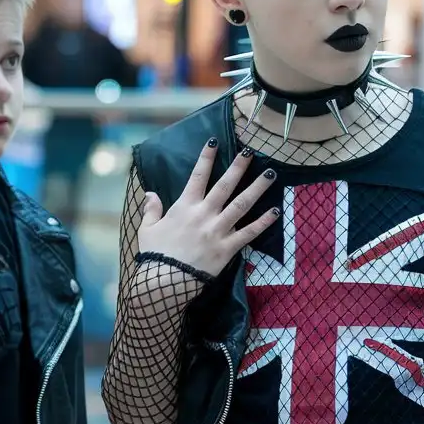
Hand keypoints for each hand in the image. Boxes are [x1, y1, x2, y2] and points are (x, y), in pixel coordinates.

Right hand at [137, 141, 278, 277]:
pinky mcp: (228, 248)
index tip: (215, 141)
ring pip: (241, 205)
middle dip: (238, 167)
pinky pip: (249, 233)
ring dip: (257, 188)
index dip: (206, 157)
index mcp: (185, 207)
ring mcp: (218, 230)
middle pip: (225, 186)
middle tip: (251, 152)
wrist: (165, 282)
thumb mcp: (148, 229)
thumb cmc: (156, 255)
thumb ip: (151, 209)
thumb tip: (150, 193)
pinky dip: (263, 222)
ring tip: (271, 175)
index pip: (197, 176)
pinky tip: (275, 212)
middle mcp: (204, 214)